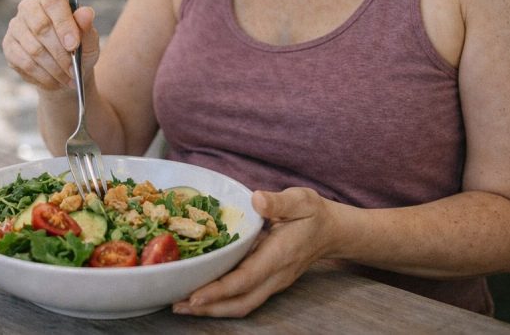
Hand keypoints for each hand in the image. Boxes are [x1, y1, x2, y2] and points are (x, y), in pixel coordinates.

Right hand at [2, 0, 99, 90]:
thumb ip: (87, 27)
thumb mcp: (89, 40)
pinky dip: (43, 76)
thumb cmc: (78, 49)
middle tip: (73, 69)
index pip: (53, 2)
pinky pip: (25, 63)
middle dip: (60, 53)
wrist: (65, 69)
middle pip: (41, 27)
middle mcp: (28, 7)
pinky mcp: (9, 46)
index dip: (63, 23)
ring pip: (33, 49)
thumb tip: (86, 13)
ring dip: (54, 68)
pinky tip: (54, 81)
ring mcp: (15, 26)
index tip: (74, 45)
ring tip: (67, 79)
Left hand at [173, 187, 338, 316]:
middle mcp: (275, 275)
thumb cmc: (313, 213)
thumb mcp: (300, 200)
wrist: (332, 231)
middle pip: (240, 302)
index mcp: (279, 255)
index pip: (246, 278)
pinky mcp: (269, 281)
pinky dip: (221, 301)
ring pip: (241, 305)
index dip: (219, 290)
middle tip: (177, 304)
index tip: (194, 295)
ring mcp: (273, 282)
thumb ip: (278, 201)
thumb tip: (257, 200)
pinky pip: (244, 298)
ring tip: (182, 305)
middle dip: (209, 308)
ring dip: (212, 309)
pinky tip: (202, 295)